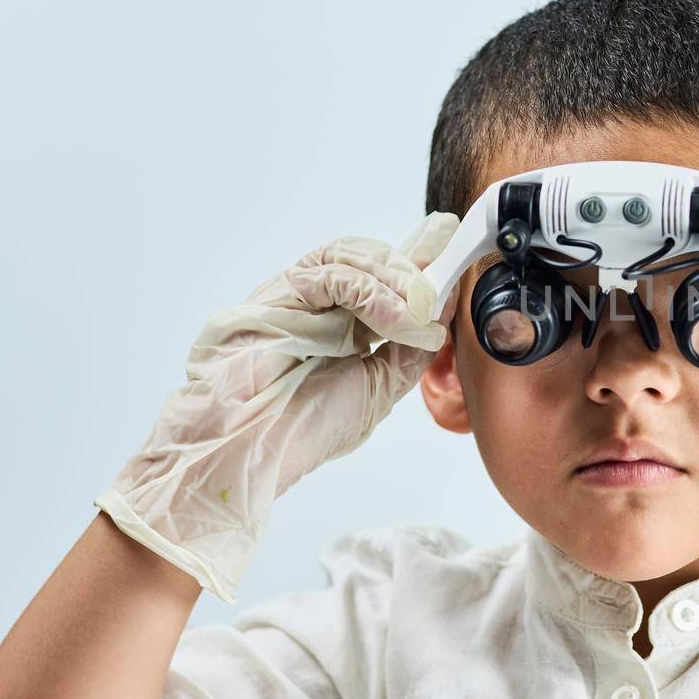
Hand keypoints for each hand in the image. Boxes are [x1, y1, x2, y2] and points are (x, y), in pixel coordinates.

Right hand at [94, 212, 460, 602]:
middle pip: (366, 257)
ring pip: (348, 256)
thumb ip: (409, 351)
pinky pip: (328, 275)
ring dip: (394, 281)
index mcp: (336, 323)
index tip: (450, 243)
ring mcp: (288, 297)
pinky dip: (370, 292)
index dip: (416, 259)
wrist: (248, 456)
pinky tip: (392, 320)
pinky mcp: (271, 297)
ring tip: (417, 315)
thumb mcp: (378, 388)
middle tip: (440, 293)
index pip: (379, 275)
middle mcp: (311, 304)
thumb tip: (443, 314)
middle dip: (411, 271)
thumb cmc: (301, 429)